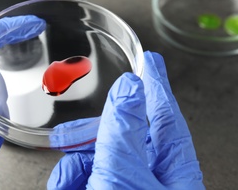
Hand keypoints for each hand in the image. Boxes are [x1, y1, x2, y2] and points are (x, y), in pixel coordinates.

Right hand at [47, 51, 204, 189]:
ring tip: (64, 176)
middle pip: (125, 136)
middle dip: (92, 133)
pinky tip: (64, 184)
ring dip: (75, 164)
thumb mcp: (124, 174)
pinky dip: (72, 179)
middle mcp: (155, 179)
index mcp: (174, 171)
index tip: (151, 60)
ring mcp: (132, 188)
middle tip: (74, 127)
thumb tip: (129, 89)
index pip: (166, 114)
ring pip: (101, 160)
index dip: (156, 83)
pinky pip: (89, 179)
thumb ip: (124, 132)